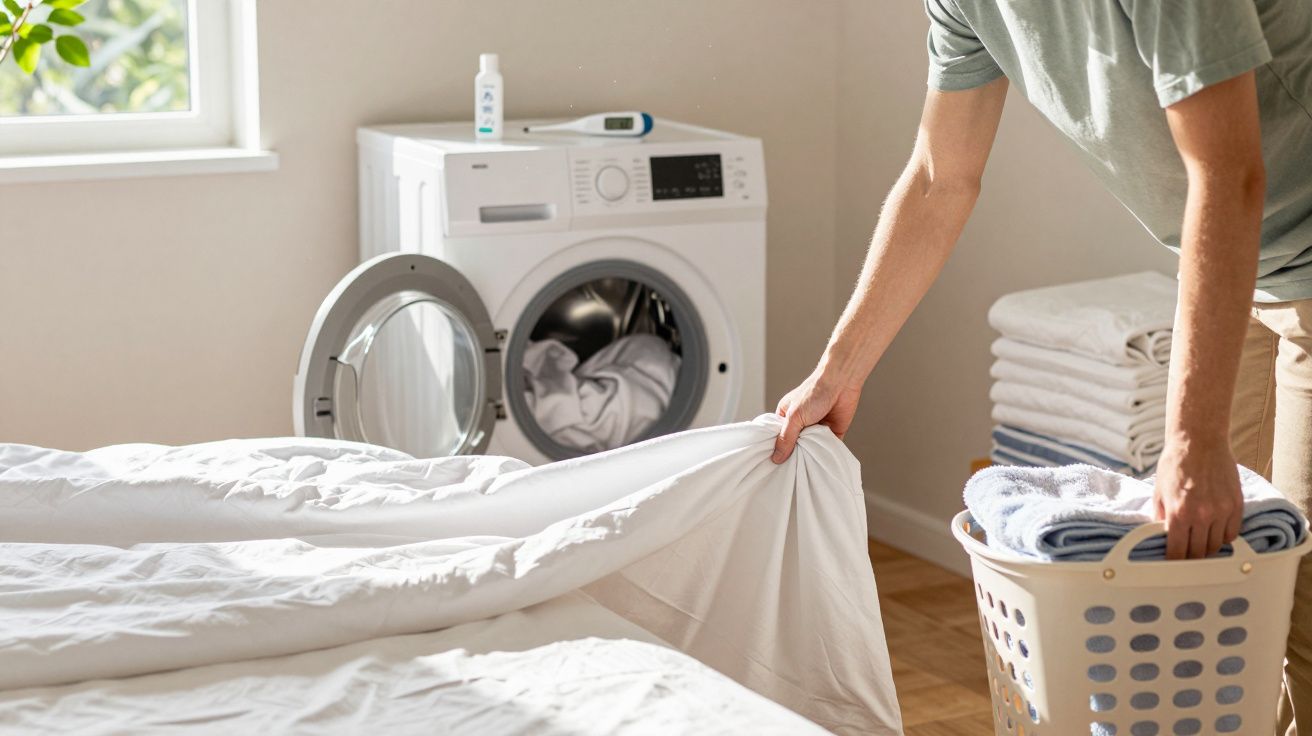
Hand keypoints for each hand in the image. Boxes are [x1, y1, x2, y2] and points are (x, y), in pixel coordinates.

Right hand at [771, 368, 862, 462]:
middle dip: (793, 456)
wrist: (841, 383)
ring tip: (804, 471)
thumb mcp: (794, 417)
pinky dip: (825, 455)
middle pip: (794, 446)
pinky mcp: (832, 433)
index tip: (772, 466)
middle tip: (788, 473)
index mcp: (787, 416)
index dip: (775, 450)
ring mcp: (816, 429)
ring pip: (810, 449)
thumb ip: (786, 438)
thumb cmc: (814, 393)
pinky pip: (827, 449)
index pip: (777, 437)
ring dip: (809, 456)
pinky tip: (821, 465)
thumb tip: (776, 458)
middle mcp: (801, 424)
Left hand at [1152, 437, 1242, 559]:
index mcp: (1179, 513)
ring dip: (1207, 548)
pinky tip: (1214, 532)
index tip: (1172, 564)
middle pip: (1199, 553)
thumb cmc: (1175, 464)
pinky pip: (1232, 533)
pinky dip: (1223, 537)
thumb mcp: (1158, 492)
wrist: (1199, 442)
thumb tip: (1160, 538)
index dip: (1174, 562)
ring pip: (1217, 545)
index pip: (1178, 552)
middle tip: (1185, 556)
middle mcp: (1202, 515)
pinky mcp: (1236, 505)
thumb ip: (1160, 517)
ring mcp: (1222, 511)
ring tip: (1199, 544)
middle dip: (1191, 558)